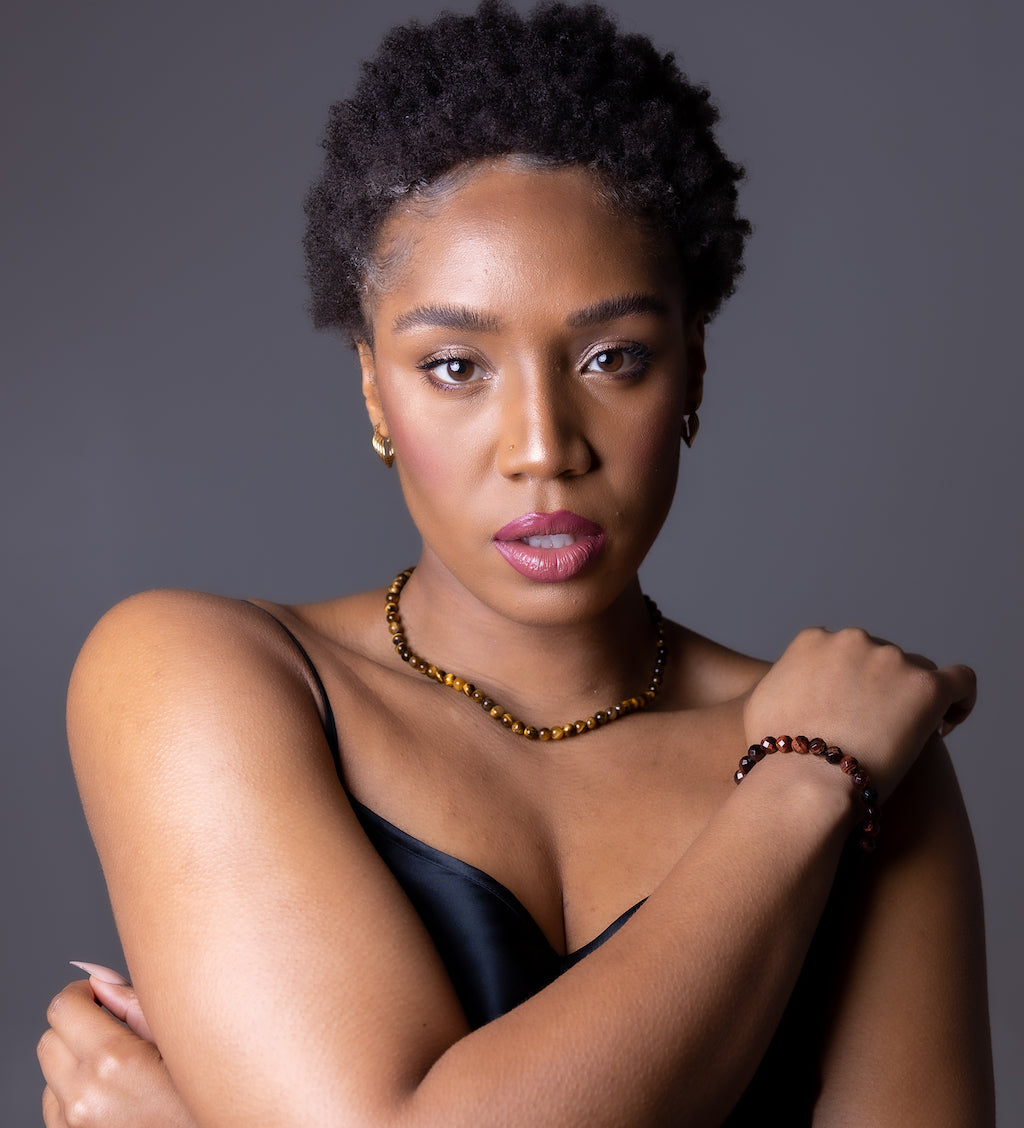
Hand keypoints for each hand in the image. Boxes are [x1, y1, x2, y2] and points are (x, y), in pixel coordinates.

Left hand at [38, 967, 195, 1127]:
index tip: (97, 994)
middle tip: (108, 1025)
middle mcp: (85, 1096)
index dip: (80, 993)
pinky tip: (109, 1093)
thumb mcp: (176, 1039)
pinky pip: (55, 1105)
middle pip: (49, 1039)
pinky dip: (74, 1092)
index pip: (63, 1008)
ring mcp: (73, 1125)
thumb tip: (100, 978)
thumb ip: (132, 1003)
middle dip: (75, 1025)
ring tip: (115, 1067)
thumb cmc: (197, 1096)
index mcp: (113, 1060)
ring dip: (74, 1061)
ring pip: (50, 1073)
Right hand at [744, 627, 975, 800]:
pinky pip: (960, 681)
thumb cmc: (776, 756)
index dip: (851, 680)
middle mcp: (852, 641)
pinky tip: (947, 723)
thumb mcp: (760, 703)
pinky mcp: (926, 687)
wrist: (803, 784)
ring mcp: (891, 661)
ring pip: (917, 670)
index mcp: (813, 641)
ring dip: (912, 698)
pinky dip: (959, 699)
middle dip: (881, 689)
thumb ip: (782, 684)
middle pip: (881, 658)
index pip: (844, 650)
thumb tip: (794, 692)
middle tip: (876, 730)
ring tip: (908, 738)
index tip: (853, 710)